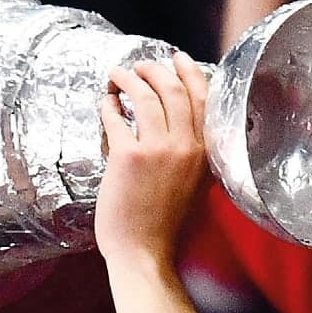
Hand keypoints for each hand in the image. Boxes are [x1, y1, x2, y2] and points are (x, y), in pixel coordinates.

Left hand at [94, 58, 211, 272]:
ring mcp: (158, 150)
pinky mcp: (128, 156)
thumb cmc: (166, 226)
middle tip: (139, 66)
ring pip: (144, 95)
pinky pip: (116, 117)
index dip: (188, 71)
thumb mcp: (197, 186)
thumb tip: (182, 127)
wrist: (145, 254)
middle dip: (154, 69)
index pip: (203, 97)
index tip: (175, 58)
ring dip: (128, 78)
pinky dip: (108, 105)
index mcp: (207, 153)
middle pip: (173, 88)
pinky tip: (105, 104)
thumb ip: (196, 156)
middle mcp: (187, 146)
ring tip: (117, 76)